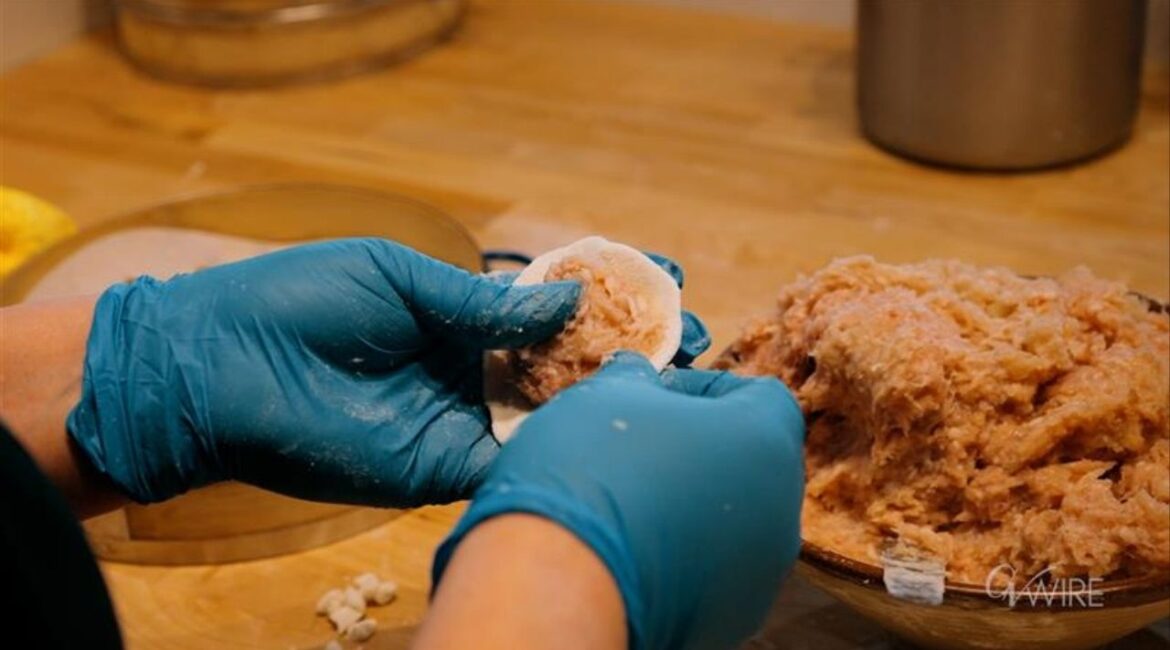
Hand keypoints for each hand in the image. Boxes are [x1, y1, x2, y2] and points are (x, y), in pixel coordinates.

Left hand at [67, 238, 708, 506]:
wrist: (220, 369)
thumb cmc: (298, 302)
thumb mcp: (398, 277)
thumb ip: (481, 300)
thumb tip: (566, 300)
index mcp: (454, 318)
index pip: (542, 316)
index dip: (596, 307)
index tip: (656, 292)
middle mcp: (465, 373)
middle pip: (555, 372)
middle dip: (614, 360)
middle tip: (681, 344)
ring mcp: (455, 423)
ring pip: (541, 421)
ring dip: (594, 408)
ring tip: (662, 388)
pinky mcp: (437, 470)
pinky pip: (504, 465)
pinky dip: (550, 453)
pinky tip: (600, 432)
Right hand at [432, 352, 804, 649]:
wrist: (561, 582)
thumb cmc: (593, 470)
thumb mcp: (605, 396)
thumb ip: (634, 377)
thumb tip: (636, 372)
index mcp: (766, 444)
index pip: (760, 395)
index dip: (705, 388)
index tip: (654, 397)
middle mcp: (782, 512)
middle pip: (749, 462)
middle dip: (697, 448)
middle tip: (635, 445)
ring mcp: (761, 574)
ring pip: (734, 521)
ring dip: (689, 504)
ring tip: (626, 502)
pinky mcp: (730, 619)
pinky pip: (713, 571)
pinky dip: (681, 556)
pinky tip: (629, 550)